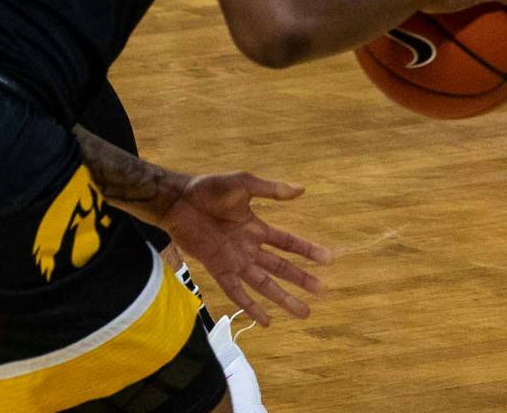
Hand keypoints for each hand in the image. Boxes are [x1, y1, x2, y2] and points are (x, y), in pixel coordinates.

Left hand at [159, 173, 331, 326]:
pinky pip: (237, 292)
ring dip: (283, 298)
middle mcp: (249, 247)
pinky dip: (251, 307)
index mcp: (256, 227)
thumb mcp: (243, 184)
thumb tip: (301, 189)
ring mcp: (234, 260)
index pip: (287, 243)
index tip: (328, 259)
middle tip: (323, 292)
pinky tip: (266, 321)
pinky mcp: (218, 269)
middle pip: (281, 267)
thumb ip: (270, 190)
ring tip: (303, 313)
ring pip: (264, 284)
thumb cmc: (208, 189)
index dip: (307, 250)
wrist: (178, 199)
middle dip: (301, 279)